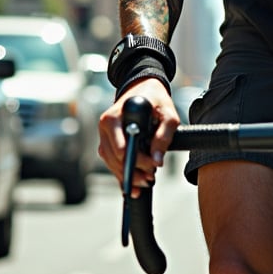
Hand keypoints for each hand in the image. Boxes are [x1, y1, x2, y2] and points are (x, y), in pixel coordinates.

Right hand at [98, 78, 179, 196]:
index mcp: (115, 117)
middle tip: (151, 178)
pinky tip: (133, 186)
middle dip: (133, 171)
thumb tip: (157, 161)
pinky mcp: (108, 141)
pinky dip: (121, 174)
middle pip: (115, 158)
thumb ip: (164, 136)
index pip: (121, 147)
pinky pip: (111, 161)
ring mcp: (105, 135)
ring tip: (145, 182)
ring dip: (127, 175)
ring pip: (111, 162)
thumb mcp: (168, 113)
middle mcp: (106, 126)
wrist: (145, 88)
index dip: (136, 161)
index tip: (152, 168)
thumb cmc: (157, 99)